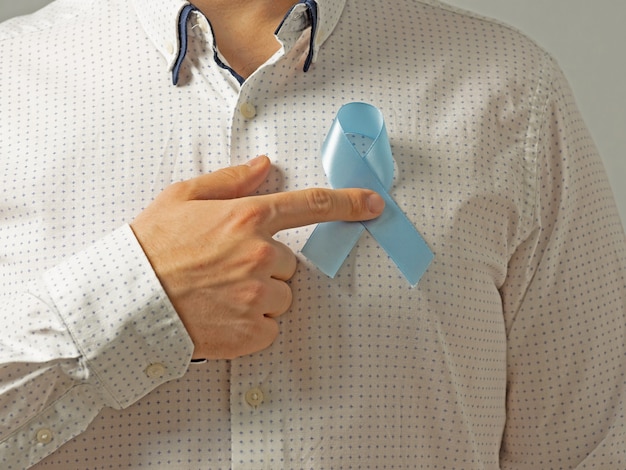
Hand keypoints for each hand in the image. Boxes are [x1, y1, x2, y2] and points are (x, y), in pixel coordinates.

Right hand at [130, 156, 383, 359]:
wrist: (127, 299)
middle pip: (290, 263)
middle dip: (266, 266)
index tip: (373, 204)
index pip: (310, 206)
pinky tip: (222, 315)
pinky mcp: (251, 331)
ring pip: (282, 296)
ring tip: (220, 294)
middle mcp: (259, 255)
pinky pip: (270, 325)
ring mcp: (257, 295)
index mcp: (247, 217)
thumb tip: (265, 166)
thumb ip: (231, 181)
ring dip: (260, 295)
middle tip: (225, 269)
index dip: (347, 203)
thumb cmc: (151, 245)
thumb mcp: (184, 196)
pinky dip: (253, 323)